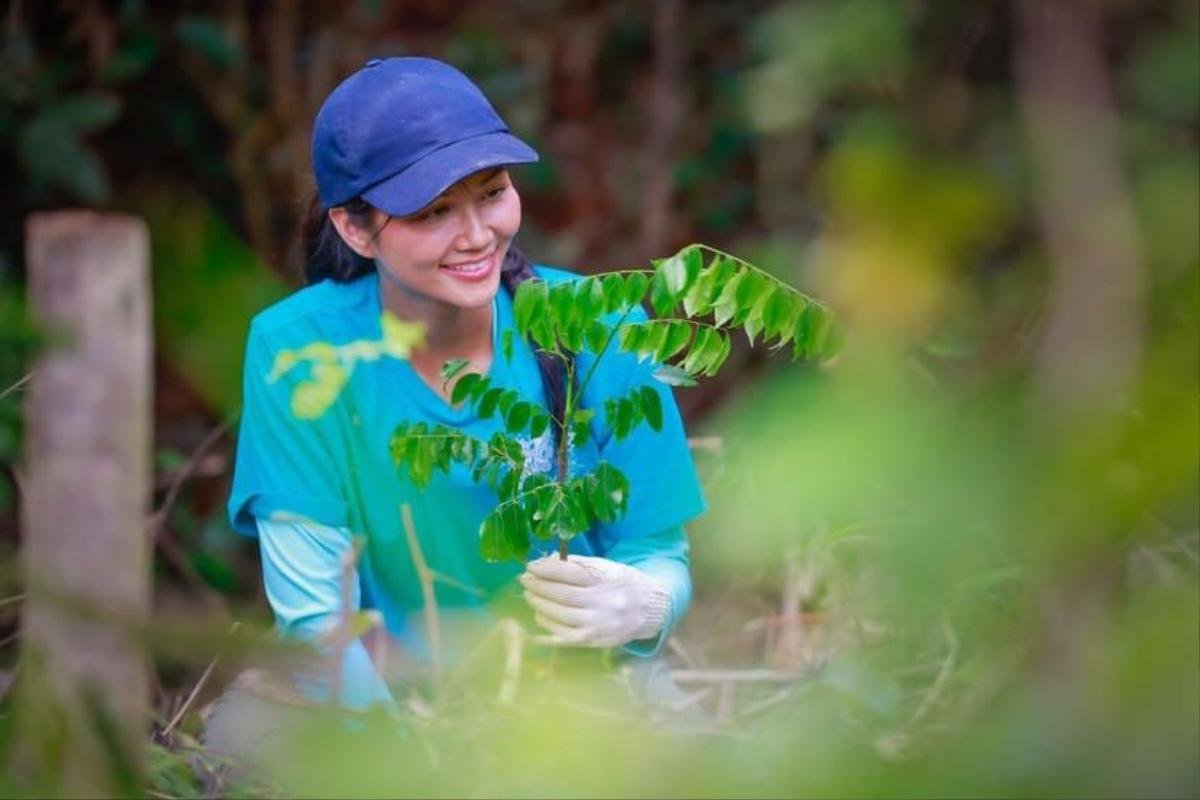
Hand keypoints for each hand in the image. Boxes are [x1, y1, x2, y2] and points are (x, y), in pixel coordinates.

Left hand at [519, 554, 669, 647]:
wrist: (648, 610)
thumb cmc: (623, 583)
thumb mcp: (607, 567)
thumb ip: (579, 564)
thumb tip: (546, 561)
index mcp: (606, 579)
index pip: (570, 572)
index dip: (547, 569)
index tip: (531, 566)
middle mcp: (603, 602)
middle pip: (562, 594)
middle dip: (539, 586)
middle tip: (525, 579)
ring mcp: (597, 624)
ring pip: (560, 615)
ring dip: (540, 603)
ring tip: (529, 595)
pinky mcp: (593, 640)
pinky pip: (564, 635)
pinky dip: (548, 624)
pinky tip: (540, 614)